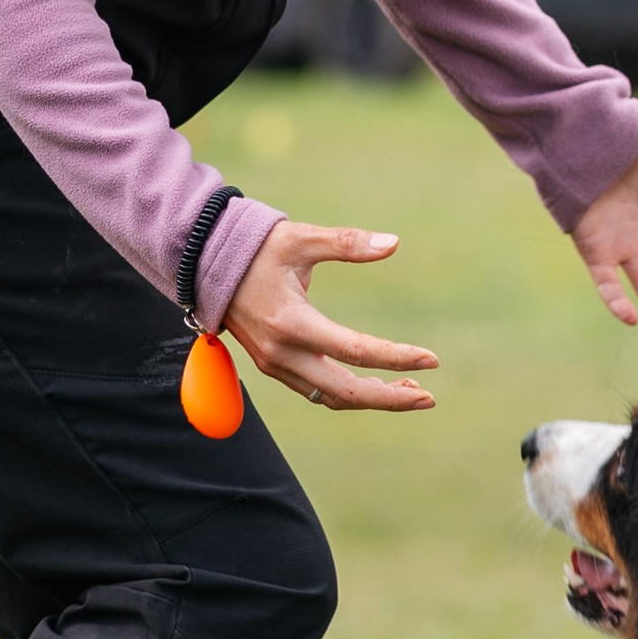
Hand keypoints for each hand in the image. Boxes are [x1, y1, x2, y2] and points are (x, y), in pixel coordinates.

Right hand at [220, 220, 437, 411]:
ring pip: (330, 398)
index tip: (432, 360)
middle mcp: (281, 352)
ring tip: (411, 392)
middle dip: (389, 398)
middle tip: (428, 397)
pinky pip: (316, 392)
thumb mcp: (302, 239)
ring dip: (371, 399)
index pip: (356, 350)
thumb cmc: (257, 249)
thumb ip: (348, 242)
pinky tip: (376, 384)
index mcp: (292, 322)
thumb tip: (393, 243)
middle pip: (345, 392)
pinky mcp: (273, 366)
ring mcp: (274, 364)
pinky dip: (348, 394)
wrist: (206, 263)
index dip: (397, 358)